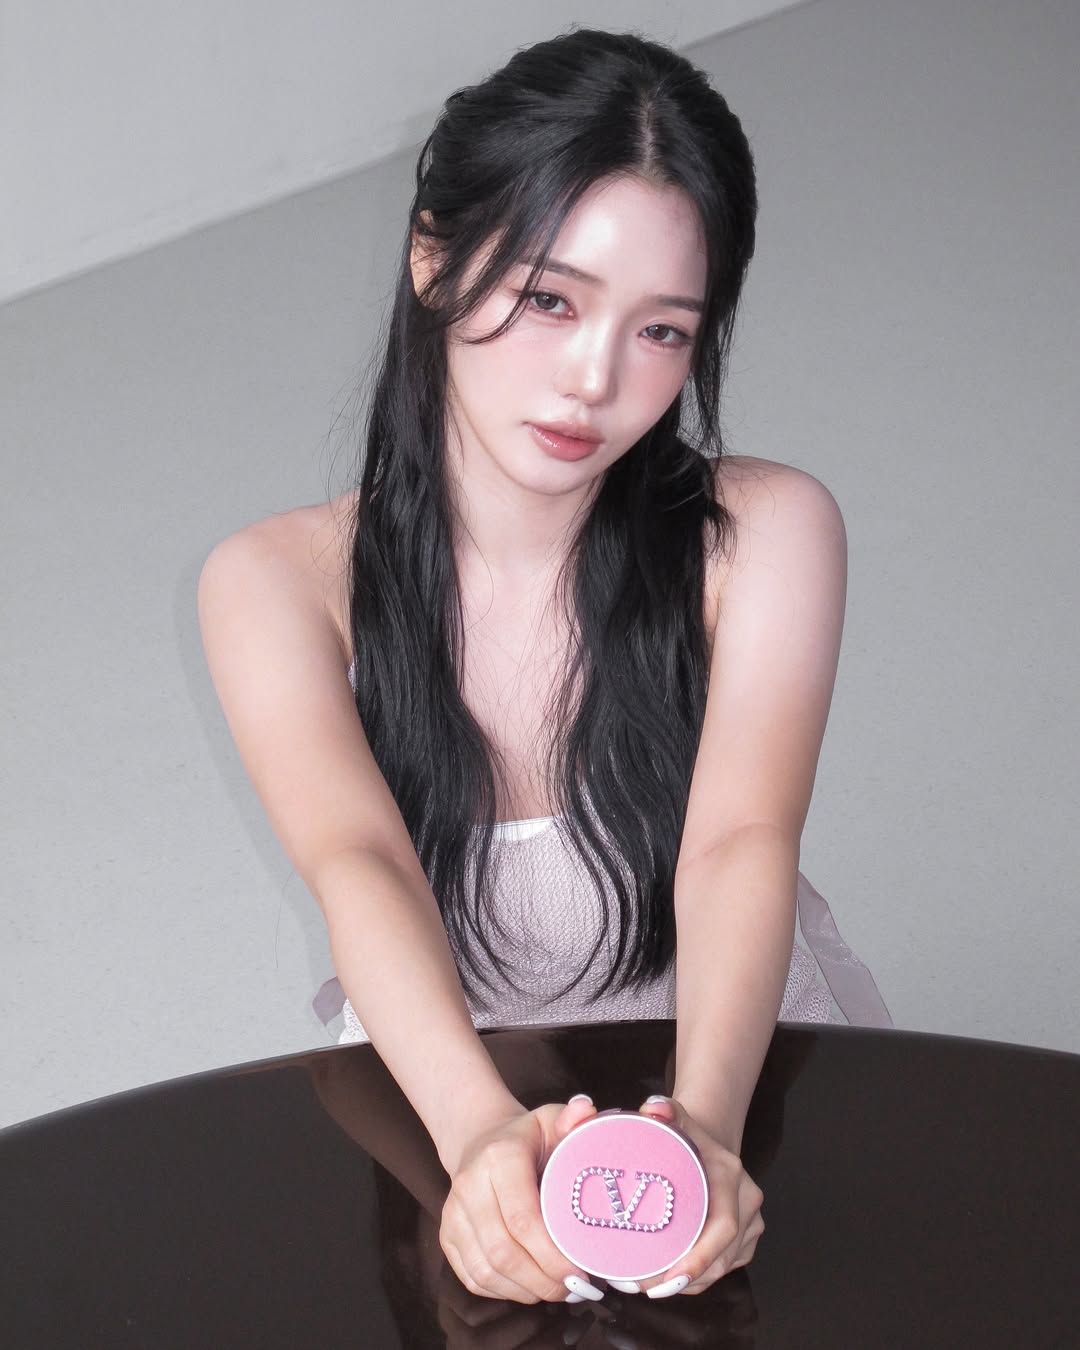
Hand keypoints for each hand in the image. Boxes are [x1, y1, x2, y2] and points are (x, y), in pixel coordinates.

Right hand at [440, 1093, 606, 1303]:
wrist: (481, 1138)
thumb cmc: (527, 1137)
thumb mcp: (552, 1119)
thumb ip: (574, 1118)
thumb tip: (586, 1110)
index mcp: (499, 1157)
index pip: (522, 1218)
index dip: (552, 1254)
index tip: (581, 1271)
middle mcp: (469, 1185)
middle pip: (504, 1252)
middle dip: (543, 1280)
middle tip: (575, 1289)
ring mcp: (453, 1213)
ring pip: (485, 1271)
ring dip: (525, 1291)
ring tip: (556, 1290)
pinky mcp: (446, 1235)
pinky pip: (472, 1278)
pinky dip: (504, 1291)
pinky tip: (530, 1287)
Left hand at [618, 1096, 764, 1297]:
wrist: (709, 1140)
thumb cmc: (687, 1134)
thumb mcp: (675, 1117)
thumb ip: (663, 1109)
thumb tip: (653, 1109)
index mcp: (730, 1176)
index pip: (723, 1227)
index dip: (700, 1257)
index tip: (670, 1276)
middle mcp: (747, 1201)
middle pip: (722, 1256)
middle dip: (686, 1278)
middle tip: (645, 1286)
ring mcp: (750, 1223)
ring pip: (723, 1267)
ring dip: (689, 1283)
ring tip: (650, 1286)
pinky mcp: (745, 1238)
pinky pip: (723, 1267)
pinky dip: (698, 1278)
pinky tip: (669, 1280)